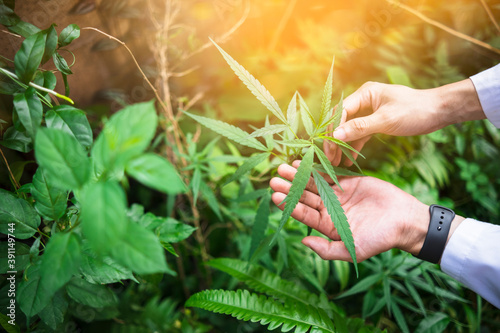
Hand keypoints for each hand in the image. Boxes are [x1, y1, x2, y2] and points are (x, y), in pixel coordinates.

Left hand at [269, 161, 430, 261]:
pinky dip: (315, 168)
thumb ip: (328, 250)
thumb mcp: (353, 250)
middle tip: (274, 179)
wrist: (404, 220)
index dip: (290, 205)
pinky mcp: (347, 182)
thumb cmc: (380, 238)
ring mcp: (336, 195)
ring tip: (283, 166)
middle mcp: (328, 210)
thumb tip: (302, 241)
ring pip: (313, 184)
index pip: (304, 213)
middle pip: (304, 197)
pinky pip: (327, 173)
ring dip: (299, 175)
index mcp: (327, 226)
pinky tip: (302, 161)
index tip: (276, 196)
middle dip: (290, 188)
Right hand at [325, 79, 484, 165]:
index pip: (341, 112)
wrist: (439, 111)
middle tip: (329, 158)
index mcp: (365, 93)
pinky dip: (355, 145)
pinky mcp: (376, 121)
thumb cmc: (415, 111)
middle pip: (342, 121)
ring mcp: (370, 111)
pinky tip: (349, 159)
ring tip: (336, 162)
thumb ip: (360, 127)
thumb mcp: (386, 120)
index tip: (328, 148)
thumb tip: (335, 135)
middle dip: (334, 140)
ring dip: (343, 145)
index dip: (332, 130)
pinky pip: (360, 134)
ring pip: (350, 129)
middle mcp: (364, 100)